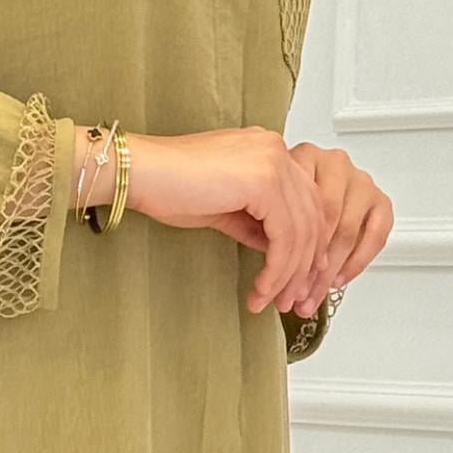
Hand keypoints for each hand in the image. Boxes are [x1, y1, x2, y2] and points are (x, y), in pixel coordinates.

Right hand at [117, 131, 390, 315]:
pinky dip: (277, 269)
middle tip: (290, 301)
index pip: (307, 204)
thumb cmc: (169, 187)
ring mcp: (273, 163)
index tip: (297, 282)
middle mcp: (277, 150)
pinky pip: (285, 236)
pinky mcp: (264, 181)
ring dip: (289, 275)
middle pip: (313, 218)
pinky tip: (262, 288)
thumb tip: (279, 251)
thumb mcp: (225, 210)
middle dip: (304, 267)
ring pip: (302, 232)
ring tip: (273, 302)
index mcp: (269, 151)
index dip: (307, 249)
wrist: (139, 174)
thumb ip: (257, 225)